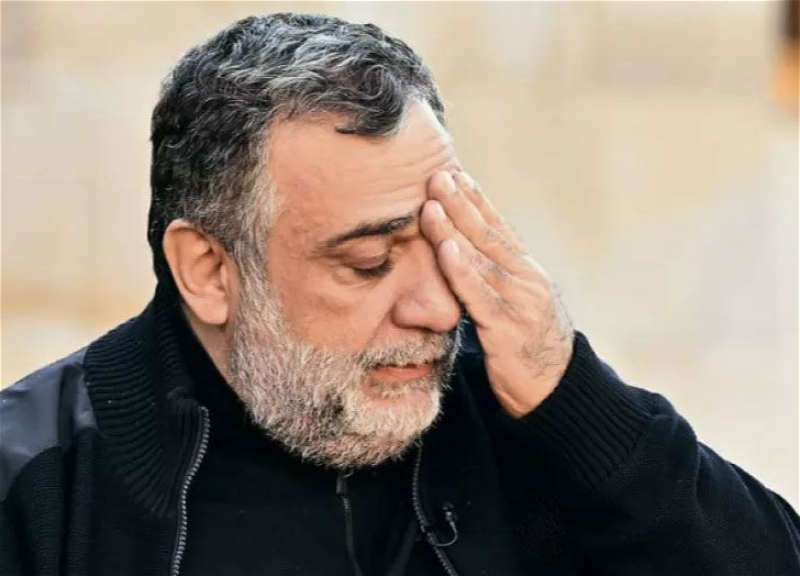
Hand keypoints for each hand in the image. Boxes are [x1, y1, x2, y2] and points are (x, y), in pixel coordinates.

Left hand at [421, 170, 573, 417]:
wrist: (560, 393)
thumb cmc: (530, 351)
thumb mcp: (515, 309)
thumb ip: (493, 285)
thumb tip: (463, 262)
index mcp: (527, 273)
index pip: (499, 229)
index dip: (476, 200)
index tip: (455, 174)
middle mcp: (527, 280)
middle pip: (489, 234)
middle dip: (461, 203)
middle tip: (438, 175)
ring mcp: (521, 303)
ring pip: (483, 259)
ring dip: (454, 229)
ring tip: (431, 203)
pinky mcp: (509, 331)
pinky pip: (481, 297)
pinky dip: (462, 271)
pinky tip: (446, 250)